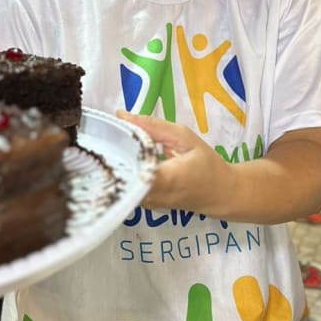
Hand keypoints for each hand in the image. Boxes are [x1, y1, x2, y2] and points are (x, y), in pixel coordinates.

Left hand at [116, 111, 231, 212]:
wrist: (221, 194)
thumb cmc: (205, 163)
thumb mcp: (183, 137)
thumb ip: (152, 126)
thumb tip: (121, 115)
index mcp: (167, 179)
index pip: (133, 171)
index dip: (115, 154)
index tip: (105, 136)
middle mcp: (153, 197)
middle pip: (120, 178)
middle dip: (108, 158)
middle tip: (100, 137)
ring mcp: (146, 205)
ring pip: (119, 185)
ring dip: (113, 165)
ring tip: (106, 145)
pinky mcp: (143, 206)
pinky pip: (125, 189)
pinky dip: (120, 173)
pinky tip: (118, 159)